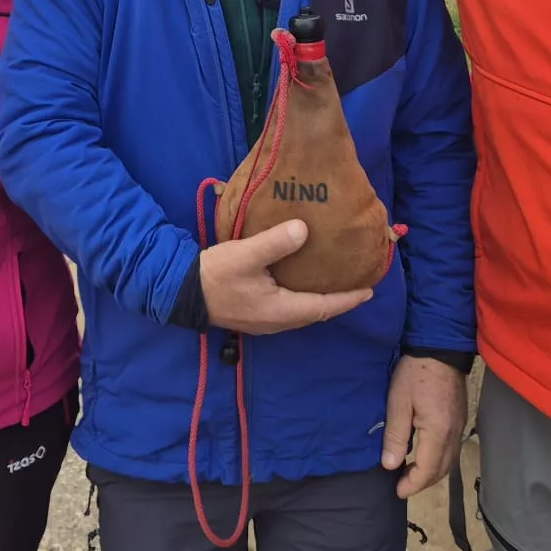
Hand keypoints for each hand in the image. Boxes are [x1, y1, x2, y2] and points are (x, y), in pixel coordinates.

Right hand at [200, 220, 372, 334]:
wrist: (181, 291)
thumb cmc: (215, 275)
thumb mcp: (245, 254)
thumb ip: (275, 243)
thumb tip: (304, 229)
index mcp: (281, 310)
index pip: (324, 307)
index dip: (348, 299)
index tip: (370, 290)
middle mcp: (277, 321)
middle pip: (316, 313)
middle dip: (337, 300)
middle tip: (355, 283)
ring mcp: (264, 321)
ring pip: (301, 312)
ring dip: (320, 300)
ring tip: (333, 281)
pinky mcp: (254, 314)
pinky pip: (288, 309)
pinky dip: (302, 298)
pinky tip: (301, 281)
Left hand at [381, 355, 466, 497]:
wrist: (439, 346)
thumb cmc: (415, 373)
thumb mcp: (398, 402)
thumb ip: (395, 436)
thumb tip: (390, 465)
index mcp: (438, 432)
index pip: (428, 470)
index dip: (412, 485)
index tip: (398, 491)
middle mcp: (454, 434)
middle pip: (441, 470)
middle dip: (422, 483)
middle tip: (403, 485)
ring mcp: (460, 426)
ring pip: (449, 461)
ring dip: (432, 473)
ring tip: (412, 474)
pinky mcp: (460, 418)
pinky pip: (452, 449)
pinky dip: (439, 460)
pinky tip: (426, 455)